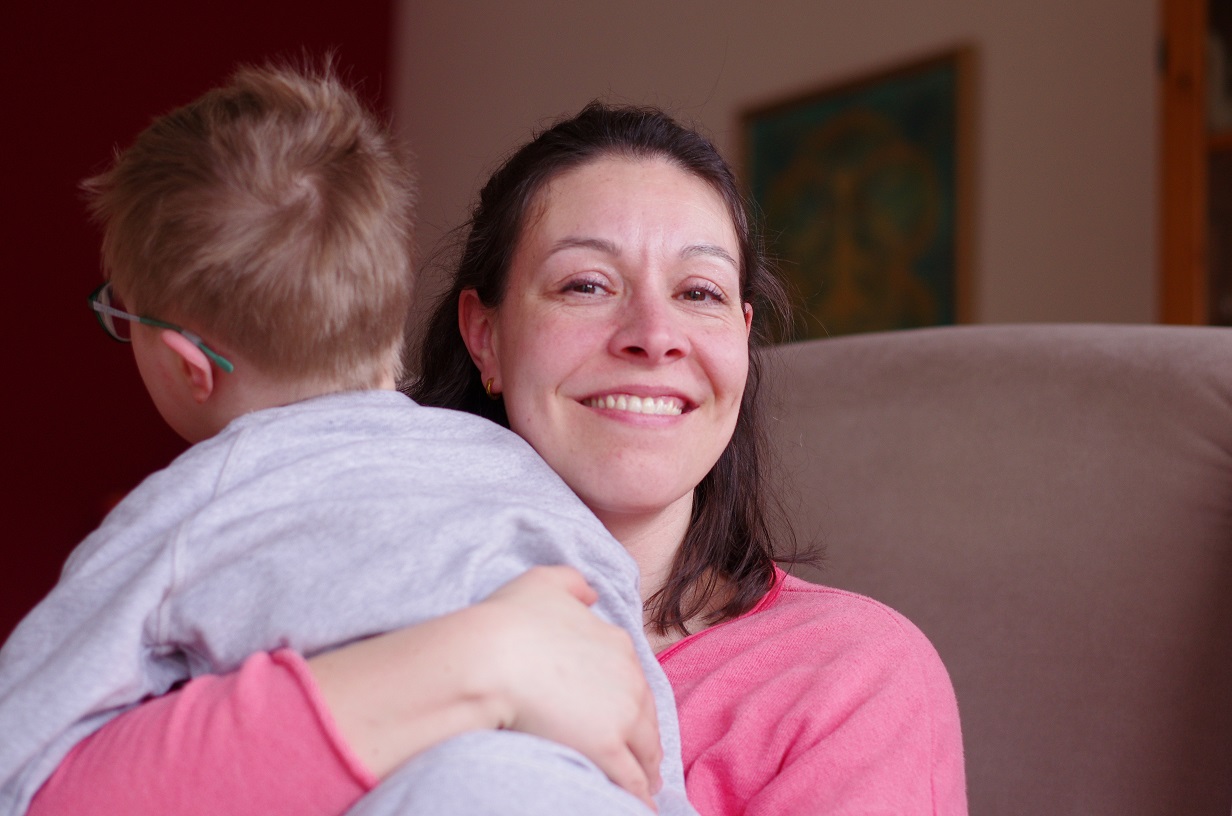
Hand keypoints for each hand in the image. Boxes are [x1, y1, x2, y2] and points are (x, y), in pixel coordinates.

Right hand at [308, 566, 662, 808]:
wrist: (491, 656)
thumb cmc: (509, 619)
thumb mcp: (544, 582)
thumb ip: (572, 584)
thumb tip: (590, 594)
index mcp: (616, 642)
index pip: (633, 680)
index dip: (630, 702)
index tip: (629, 719)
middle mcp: (628, 677)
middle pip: (646, 718)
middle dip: (646, 741)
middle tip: (647, 763)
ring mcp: (620, 714)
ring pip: (644, 751)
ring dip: (645, 772)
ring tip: (644, 791)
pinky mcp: (606, 747)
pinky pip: (630, 780)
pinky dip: (637, 796)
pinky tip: (639, 807)